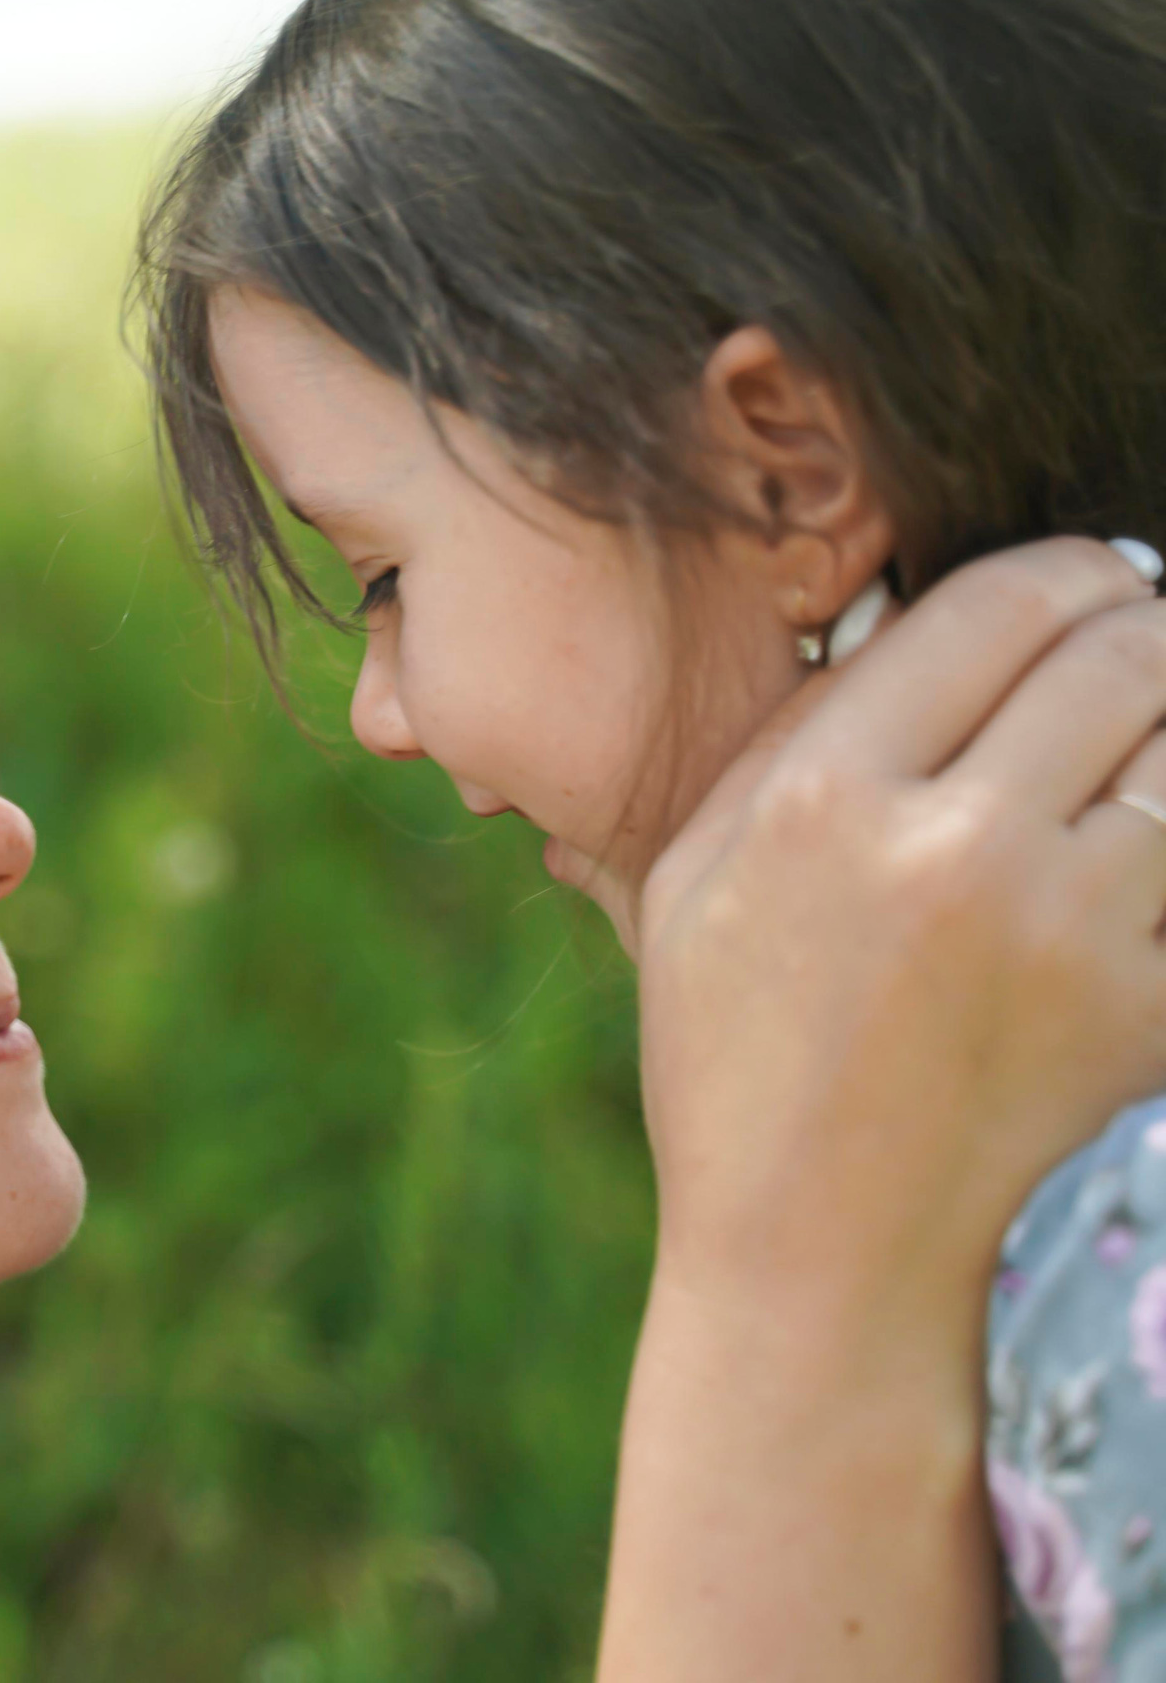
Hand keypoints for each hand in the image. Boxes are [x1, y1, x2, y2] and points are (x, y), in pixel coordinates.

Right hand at [640, 535, 1165, 1336]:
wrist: (815, 1242)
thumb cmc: (735, 1045)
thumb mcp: (694, 873)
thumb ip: (788, 732)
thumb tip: (904, 610)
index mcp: (824, 800)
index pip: (1001, 602)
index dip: (1068, 572)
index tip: (1083, 591)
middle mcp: (952, 852)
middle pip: (1129, 649)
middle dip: (1150, 627)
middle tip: (1140, 650)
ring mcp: (1066, 937)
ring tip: (1144, 753)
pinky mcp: (1147, 1013)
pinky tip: (1138, 859)